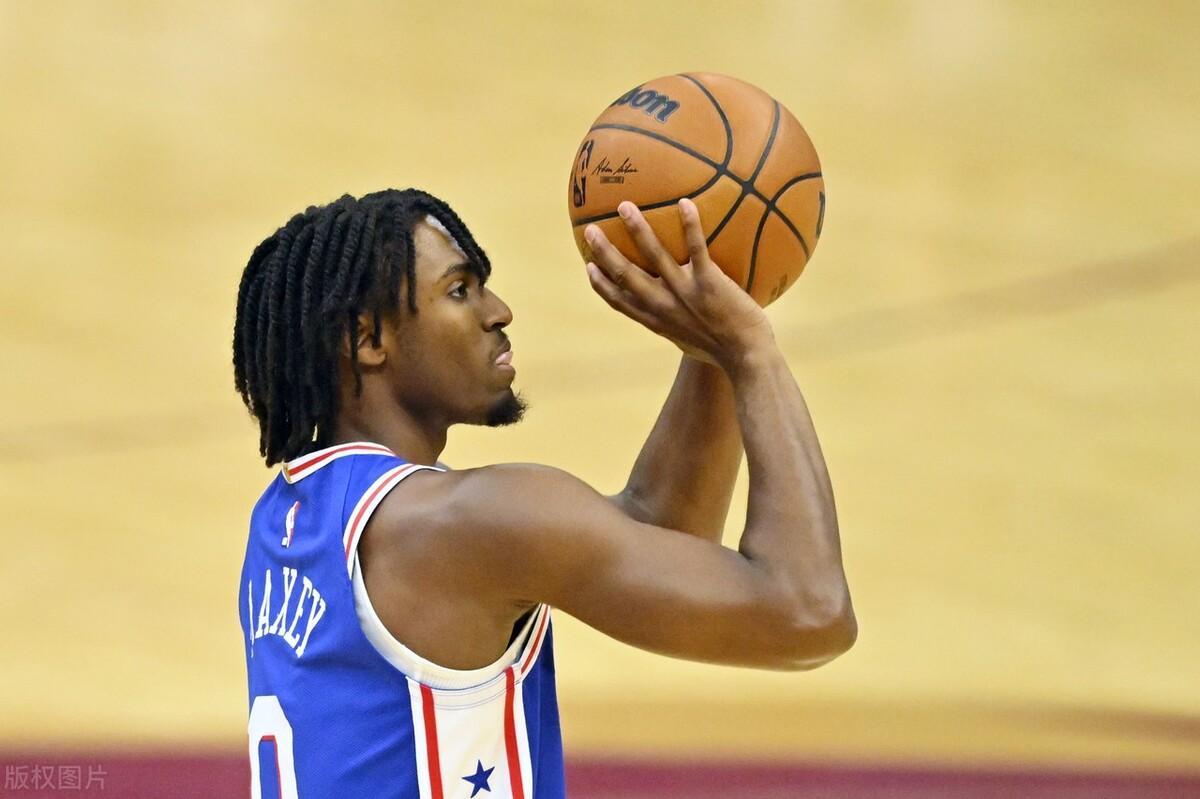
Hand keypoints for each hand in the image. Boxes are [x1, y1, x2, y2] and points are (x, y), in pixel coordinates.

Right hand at [585, 199, 774, 371]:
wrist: (747, 357)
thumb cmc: (724, 352)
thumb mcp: (690, 342)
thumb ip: (680, 325)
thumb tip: (681, 316)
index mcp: (657, 321)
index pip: (620, 301)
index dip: (601, 284)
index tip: (589, 266)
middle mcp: (663, 306)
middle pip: (625, 275)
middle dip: (605, 252)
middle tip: (591, 230)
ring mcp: (684, 293)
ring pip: (653, 255)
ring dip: (636, 229)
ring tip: (625, 207)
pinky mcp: (708, 283)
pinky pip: (696, 248)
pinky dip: (690, 224)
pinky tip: (685, 202)